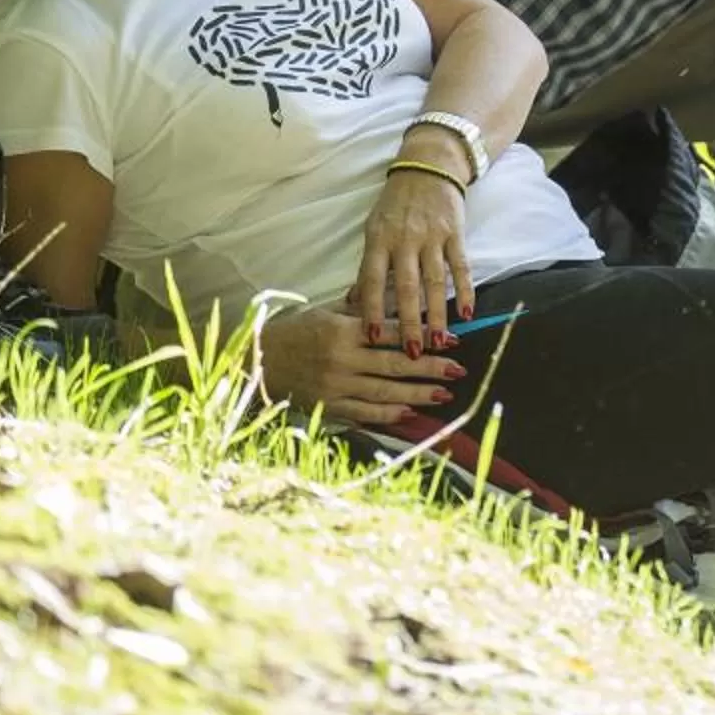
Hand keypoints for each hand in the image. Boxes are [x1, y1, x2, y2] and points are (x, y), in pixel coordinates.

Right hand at [253, 302, 464, 430]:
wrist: (256, 362)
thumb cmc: (294, 331)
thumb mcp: (326, 312)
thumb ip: (361, 309)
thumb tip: (397, 299)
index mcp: (342, 330)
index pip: (390, 332)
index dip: (421, 336)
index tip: (449, 339)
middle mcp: (341, 359)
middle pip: (394, 364)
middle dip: (430, 367)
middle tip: (458, 369)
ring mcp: (335, 386)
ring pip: (385, 392)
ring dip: (418, 393)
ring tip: (445, 393)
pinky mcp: (329, 406)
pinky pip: (365, 413)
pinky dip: (390, 414)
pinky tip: (412, 412)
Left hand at [351, 166, 473, 345]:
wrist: (429, 166)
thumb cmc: (396, 203)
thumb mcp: (373, 228)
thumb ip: (368, 265)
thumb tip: (352, 301)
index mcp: (379, 239)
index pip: (371, 279)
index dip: (371, 309)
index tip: (372, 338)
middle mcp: (405, 239)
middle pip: (405, 287)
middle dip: (408, 322)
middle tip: (412, 353)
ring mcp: (433, 236)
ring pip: (435, 281)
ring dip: (438, 314)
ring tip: (440, 342)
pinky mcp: (456, 234)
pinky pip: (461, 266)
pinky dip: (465, 290)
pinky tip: (468, 313)